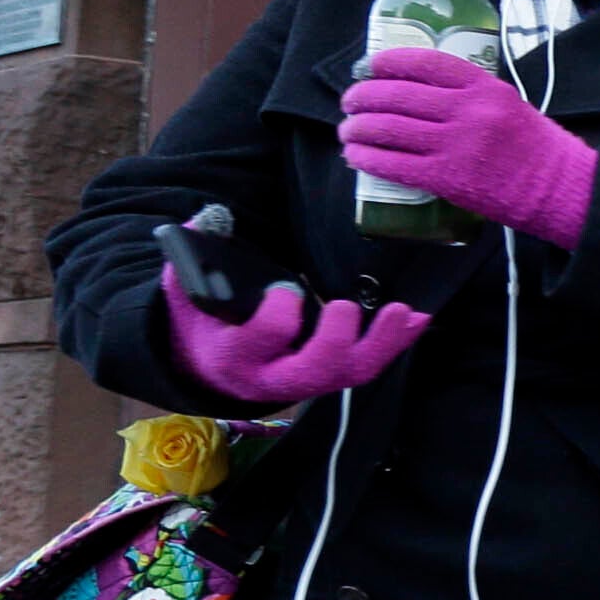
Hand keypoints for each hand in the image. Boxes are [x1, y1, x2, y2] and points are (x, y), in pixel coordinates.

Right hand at [160, 270, 431, 405]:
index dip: (276, 319)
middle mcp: (271, 377)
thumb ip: (189, 259)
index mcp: (231, 356)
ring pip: (349, 374)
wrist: (208, 365)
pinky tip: (416, 319)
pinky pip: (366, 366)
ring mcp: (306, 380)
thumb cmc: (201, 322)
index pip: (259, 342)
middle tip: (346, 308)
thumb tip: (207, 219)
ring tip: (405, 313)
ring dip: (381, 344)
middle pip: (312, 371)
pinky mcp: (330, 375)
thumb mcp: (183, 293)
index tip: (287, 292)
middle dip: (334, 342)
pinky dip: (393, 344)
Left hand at [341, 45, 599, 250]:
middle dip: (362, 97)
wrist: (560, 188)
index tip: (369, 67)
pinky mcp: (447, 179)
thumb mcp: (507, 103)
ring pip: (388, 129)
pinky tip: (355, 156)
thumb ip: (468, 94)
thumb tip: (417, 90)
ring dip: (358, 128)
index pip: (424, 63)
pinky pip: (393, 165)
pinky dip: (367, 158)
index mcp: (484, 87)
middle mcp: (468, 112)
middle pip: (397, 96)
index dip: (388, 62)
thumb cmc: (536, 147)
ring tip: (348, 130)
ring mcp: (456, 145)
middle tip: (350, 102)